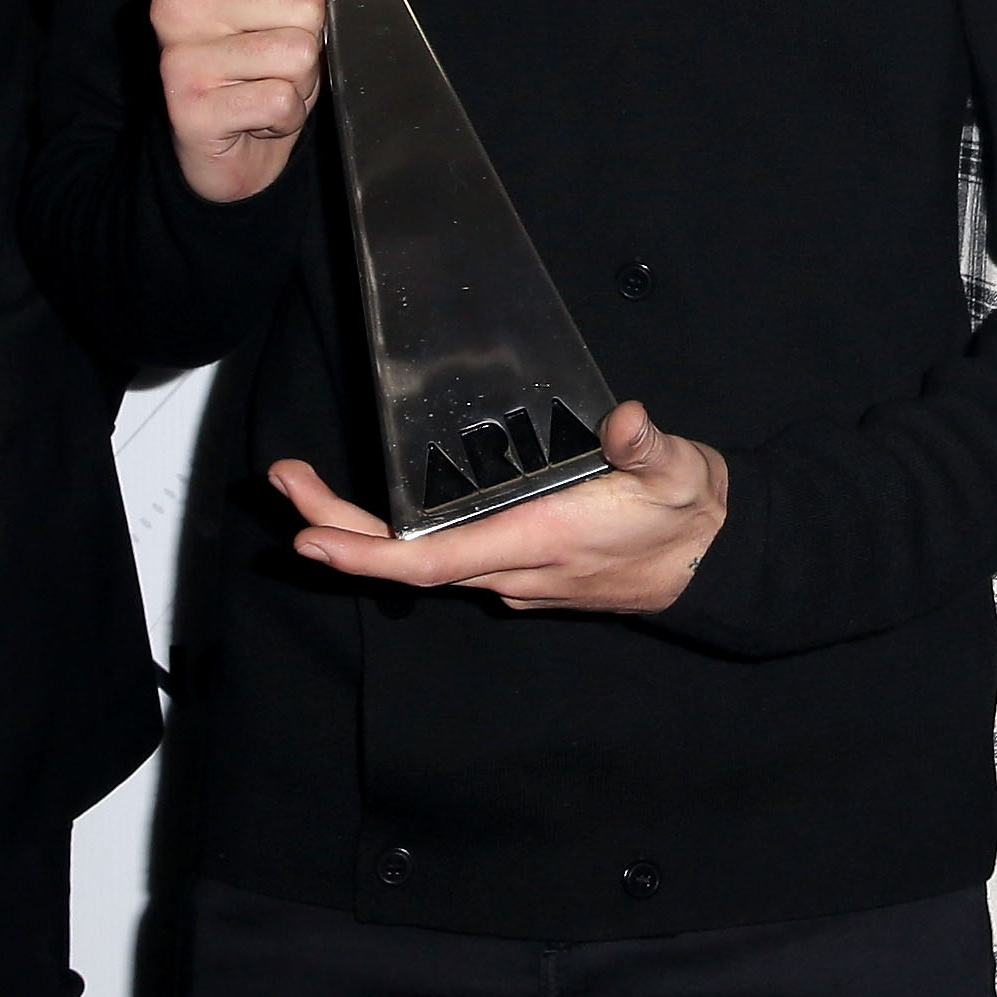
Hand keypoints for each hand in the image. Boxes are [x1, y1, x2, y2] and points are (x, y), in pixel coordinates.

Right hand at [155, 0, 363, 204]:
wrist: (223, 147)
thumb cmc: (257, 55)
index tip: (277, 17)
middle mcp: (171, 2)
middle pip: (304, 4)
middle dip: (308, 43)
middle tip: (273, 61)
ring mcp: (175, 56)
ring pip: (298, 53)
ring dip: (300, 82)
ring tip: (265, 86)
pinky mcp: (189, 108)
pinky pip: (283, 99)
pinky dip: (285, 115)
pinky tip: (255, 117)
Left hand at [271, 399, 732, 610]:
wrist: (713, 561)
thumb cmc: (687, 514)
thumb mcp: (678, 470)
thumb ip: (646, 446)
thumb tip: (626, 421)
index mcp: (540, 539)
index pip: (435, 560)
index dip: (367, 554)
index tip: (310, 538)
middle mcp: (515, 567)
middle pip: (407, 564)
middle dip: (337, 532)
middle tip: (284, 483)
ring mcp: (514, 575)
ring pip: (421, 563)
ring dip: (360, 534)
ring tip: (308, 490)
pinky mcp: (519, 569)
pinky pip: (445, 560)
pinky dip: (400, 538)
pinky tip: (379, 509)